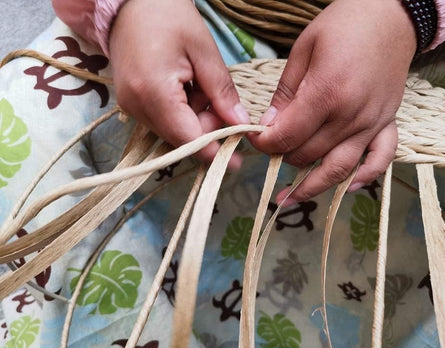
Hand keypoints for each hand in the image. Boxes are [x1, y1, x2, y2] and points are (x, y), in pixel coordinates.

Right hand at [109, 0, 249, 167]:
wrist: (131, 3)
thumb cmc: (169, 16)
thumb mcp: (204, 50)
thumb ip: (222, 92)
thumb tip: (240, 124)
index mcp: (154, 92)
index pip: (188, 139)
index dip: (214, 152)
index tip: (237, 161)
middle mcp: (136, 107)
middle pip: (181, 139)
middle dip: (208, 129)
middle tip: (222, 102)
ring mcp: (130, 108)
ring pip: (173, 132)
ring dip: (196, 119)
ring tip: (201, 86)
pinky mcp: (131, 105)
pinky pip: (163, 122)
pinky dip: (183, 114)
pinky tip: (189, 89)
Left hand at [249, 0, 415, 203]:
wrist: (392, 17)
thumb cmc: (344, 25)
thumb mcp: (303, 50)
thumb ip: (285, 93)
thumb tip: (268, 126)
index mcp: (327, 94)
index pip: (286, 136)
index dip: (264, 143)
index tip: (253, 139)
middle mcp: (351, 116)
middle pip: (307, 155)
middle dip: (282, 156)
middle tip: (270, 149)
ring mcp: (372, 124)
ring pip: (338, 168)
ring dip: (311, 186)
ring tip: (288, 198)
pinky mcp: (388, 124)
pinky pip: (379, 160)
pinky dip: (364, 178)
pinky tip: (347, 187)